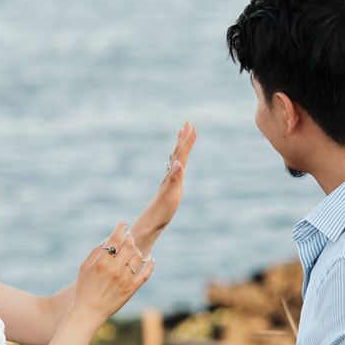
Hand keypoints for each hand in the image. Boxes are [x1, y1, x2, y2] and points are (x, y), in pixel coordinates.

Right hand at [69, 222, 152, 325]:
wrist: (89, 311)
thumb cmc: (84, 288)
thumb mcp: (84, 268)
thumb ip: (96, 252)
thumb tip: (108, 240)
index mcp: (102, 262)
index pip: (115, 239)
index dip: (120, 228)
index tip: (123, 223)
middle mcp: (115, 269)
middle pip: (128, 245)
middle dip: (130, 237)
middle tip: (129, 235)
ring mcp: (125, 279)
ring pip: (138, 257)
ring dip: (137, 250)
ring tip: (134, 249)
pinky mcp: (132, 289)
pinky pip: (145, 274)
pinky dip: (150, 265)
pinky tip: (151, 260)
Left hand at [134, 122, 196, 238]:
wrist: (151, 222)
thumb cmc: (162, 211)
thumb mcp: (171, 194)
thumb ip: (175, 177)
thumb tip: (178, 161)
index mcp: (173, 175)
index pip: (182, 154)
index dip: (188, 141)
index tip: (193, 127)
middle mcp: (170, 174)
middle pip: (178, 152)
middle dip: (183, 137)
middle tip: (188, 122)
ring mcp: (169, 179)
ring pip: (175, 157)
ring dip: (179, 145)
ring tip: (180, 133)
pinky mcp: (168, 185)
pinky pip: (173, 167)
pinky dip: (176, 158)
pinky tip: (175, 159)